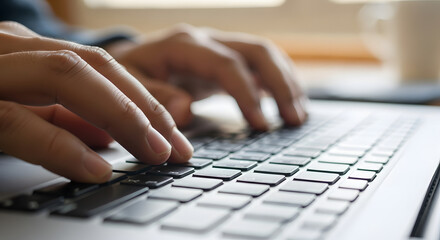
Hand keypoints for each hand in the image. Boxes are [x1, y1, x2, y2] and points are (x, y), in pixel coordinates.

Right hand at [0, 22, 192, 182]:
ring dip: (120, 116)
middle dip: (145, 108)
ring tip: (154, 153)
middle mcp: (13, 49)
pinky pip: (17, 120)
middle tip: (177, 148)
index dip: (145, 102)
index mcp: (30, 51)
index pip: (102, 67)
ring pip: (65, 76)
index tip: (175, 138)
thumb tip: (107, 137)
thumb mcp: (20, 105)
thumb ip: (61, 116)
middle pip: (95, 65)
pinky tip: (97, 168)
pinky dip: (61, 146)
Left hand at [107, 24, 307, 129]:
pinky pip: (259, 65)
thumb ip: (153, 99)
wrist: (128, 61)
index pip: (226, 64)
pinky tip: (287, 103)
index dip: (246, 94)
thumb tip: (185, 110)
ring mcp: (218, 48)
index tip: (261, 124)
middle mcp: (207, 41)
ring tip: (298, 115)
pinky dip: (277, 83)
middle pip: (256, 51)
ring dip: (285, 83)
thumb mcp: (127, 87)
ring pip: (263, 55)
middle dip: (279, 84)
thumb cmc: (126, 77)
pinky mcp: (225, 61)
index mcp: (184, 46)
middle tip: (294, 119)